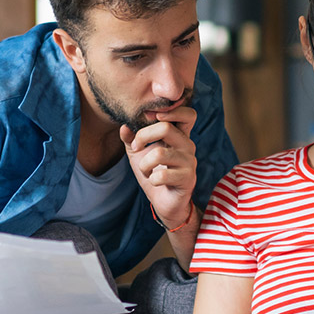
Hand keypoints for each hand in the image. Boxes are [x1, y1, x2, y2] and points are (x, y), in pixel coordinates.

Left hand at [120, 106, 198, 228]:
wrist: (164, 201)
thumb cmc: (154, 173)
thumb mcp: (138, 153)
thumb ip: (131, 138)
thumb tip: (124, 126)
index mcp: (179, 135)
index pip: (187, 114)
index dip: (171, 111)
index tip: (150, 118)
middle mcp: (188, 145)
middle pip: (166, 128)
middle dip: (143, 136)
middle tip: (136, 146)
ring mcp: (189, 162)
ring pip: (159, 153)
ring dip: (144, 164)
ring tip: (145, 170)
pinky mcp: (187, 179)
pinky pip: (161, 175)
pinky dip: (151, 179)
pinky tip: (154, 182)